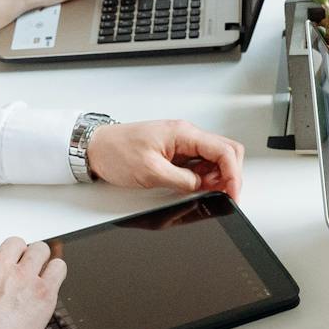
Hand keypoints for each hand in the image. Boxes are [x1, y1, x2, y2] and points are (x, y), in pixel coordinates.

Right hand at [0, 236, 66, 328]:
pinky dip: (56, 271)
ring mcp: (23, 278)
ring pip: (40, 250)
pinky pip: (58, 268)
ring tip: (38, 269)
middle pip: (14, 245)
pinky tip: (52, 278)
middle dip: (16, 255)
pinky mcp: (43, 293)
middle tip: (17, 269)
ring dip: (38, 258)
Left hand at [85, 119, 245, 197]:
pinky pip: (199, 164)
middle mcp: (186, 135)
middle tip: (224, 195)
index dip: (234, 175)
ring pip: (214, 158)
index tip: (233, 194)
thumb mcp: (150, 172)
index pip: (224, 151)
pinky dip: (203, 178)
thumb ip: (181, 180)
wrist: (95, 147)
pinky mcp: (175, 152)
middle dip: (230, 175)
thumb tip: (202, 187)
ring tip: (207, 193)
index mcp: (183, 133)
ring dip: (217, 177)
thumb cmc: (116, 151)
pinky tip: (196, 187)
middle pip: (225, 152)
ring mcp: (181, 143)